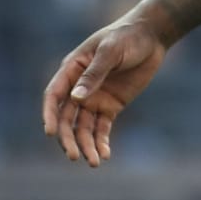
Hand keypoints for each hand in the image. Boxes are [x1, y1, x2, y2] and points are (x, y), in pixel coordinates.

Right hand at [41, 19, 167, 166]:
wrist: (150, 37)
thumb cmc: (126, 37)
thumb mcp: (110, 52)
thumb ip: (93, 75)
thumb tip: (76, 99)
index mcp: (72, 70)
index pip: (54, 96)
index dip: (50, 115)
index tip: (50, 132)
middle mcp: (79, 88)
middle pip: (67, 118)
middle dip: (68, 138)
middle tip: (75, 156)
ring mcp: (94, 98)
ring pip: (84, 127)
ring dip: (86, 145)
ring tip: (94, 162)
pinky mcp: (111, 106)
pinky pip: (102, 128)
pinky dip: (102, 141)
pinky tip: (106, 155)